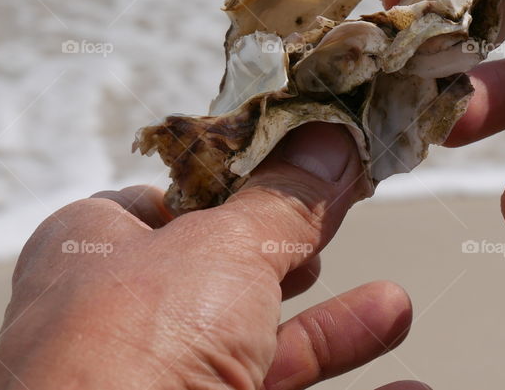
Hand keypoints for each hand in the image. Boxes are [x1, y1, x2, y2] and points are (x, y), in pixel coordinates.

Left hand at [0, 123, 423, 389]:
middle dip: (301, 256)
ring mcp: (164, 384)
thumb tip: (329, 140)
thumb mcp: (227, 246)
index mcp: (99, 250)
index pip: (173, 199)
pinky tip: (405, 388)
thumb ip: (287, 198)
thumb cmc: (132, 346)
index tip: (306, 163)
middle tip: (344, 223)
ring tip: (394, 310)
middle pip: (230, 275)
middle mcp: (125, 322)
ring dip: (338, 330)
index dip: (241, 180)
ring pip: (265, 350)